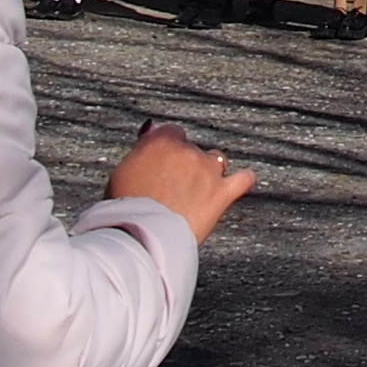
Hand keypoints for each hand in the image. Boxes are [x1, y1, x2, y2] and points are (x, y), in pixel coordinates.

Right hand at [105, 122, 254, 246]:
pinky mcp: (221, 193)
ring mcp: (207, 171)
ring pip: (216, 162)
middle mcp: (188, 151)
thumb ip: (142, 149)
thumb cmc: (124, 209)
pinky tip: (240, 182)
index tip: (164, 164)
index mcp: (161, 142)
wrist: (139, 236)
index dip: (168, 151)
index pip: (173, 133)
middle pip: (194, 150)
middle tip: (172, 189)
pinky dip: (243, 180)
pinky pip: (243, 180)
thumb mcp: (122, 172)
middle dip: (185, 166)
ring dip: (209, 173)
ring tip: (195, 193)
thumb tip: (152, 130)